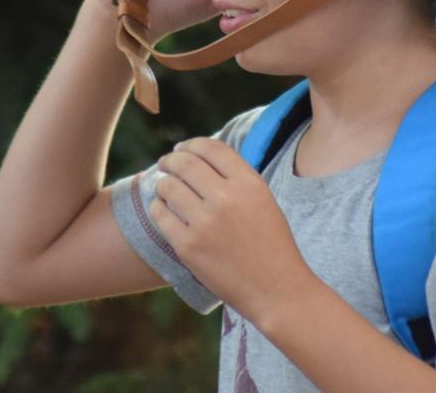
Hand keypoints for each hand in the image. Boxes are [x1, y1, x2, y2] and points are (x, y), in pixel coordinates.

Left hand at [150, 138, 314, 322]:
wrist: (277, 290)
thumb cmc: (271, 245)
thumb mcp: (263, 200)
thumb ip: (236, 179)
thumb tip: (199, 160)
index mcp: (249, 183)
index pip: (211, 148)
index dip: (192, 144)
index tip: (182, 148)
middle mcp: (226, 198)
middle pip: (185, 163)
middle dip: (171, 160)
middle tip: (165, 163)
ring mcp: (205, 223)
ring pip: (169, 187)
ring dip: (163, 184)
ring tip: (164, 188)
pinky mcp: (188, 247)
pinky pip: (161, 215)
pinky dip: (158, 208)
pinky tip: (163, 209)